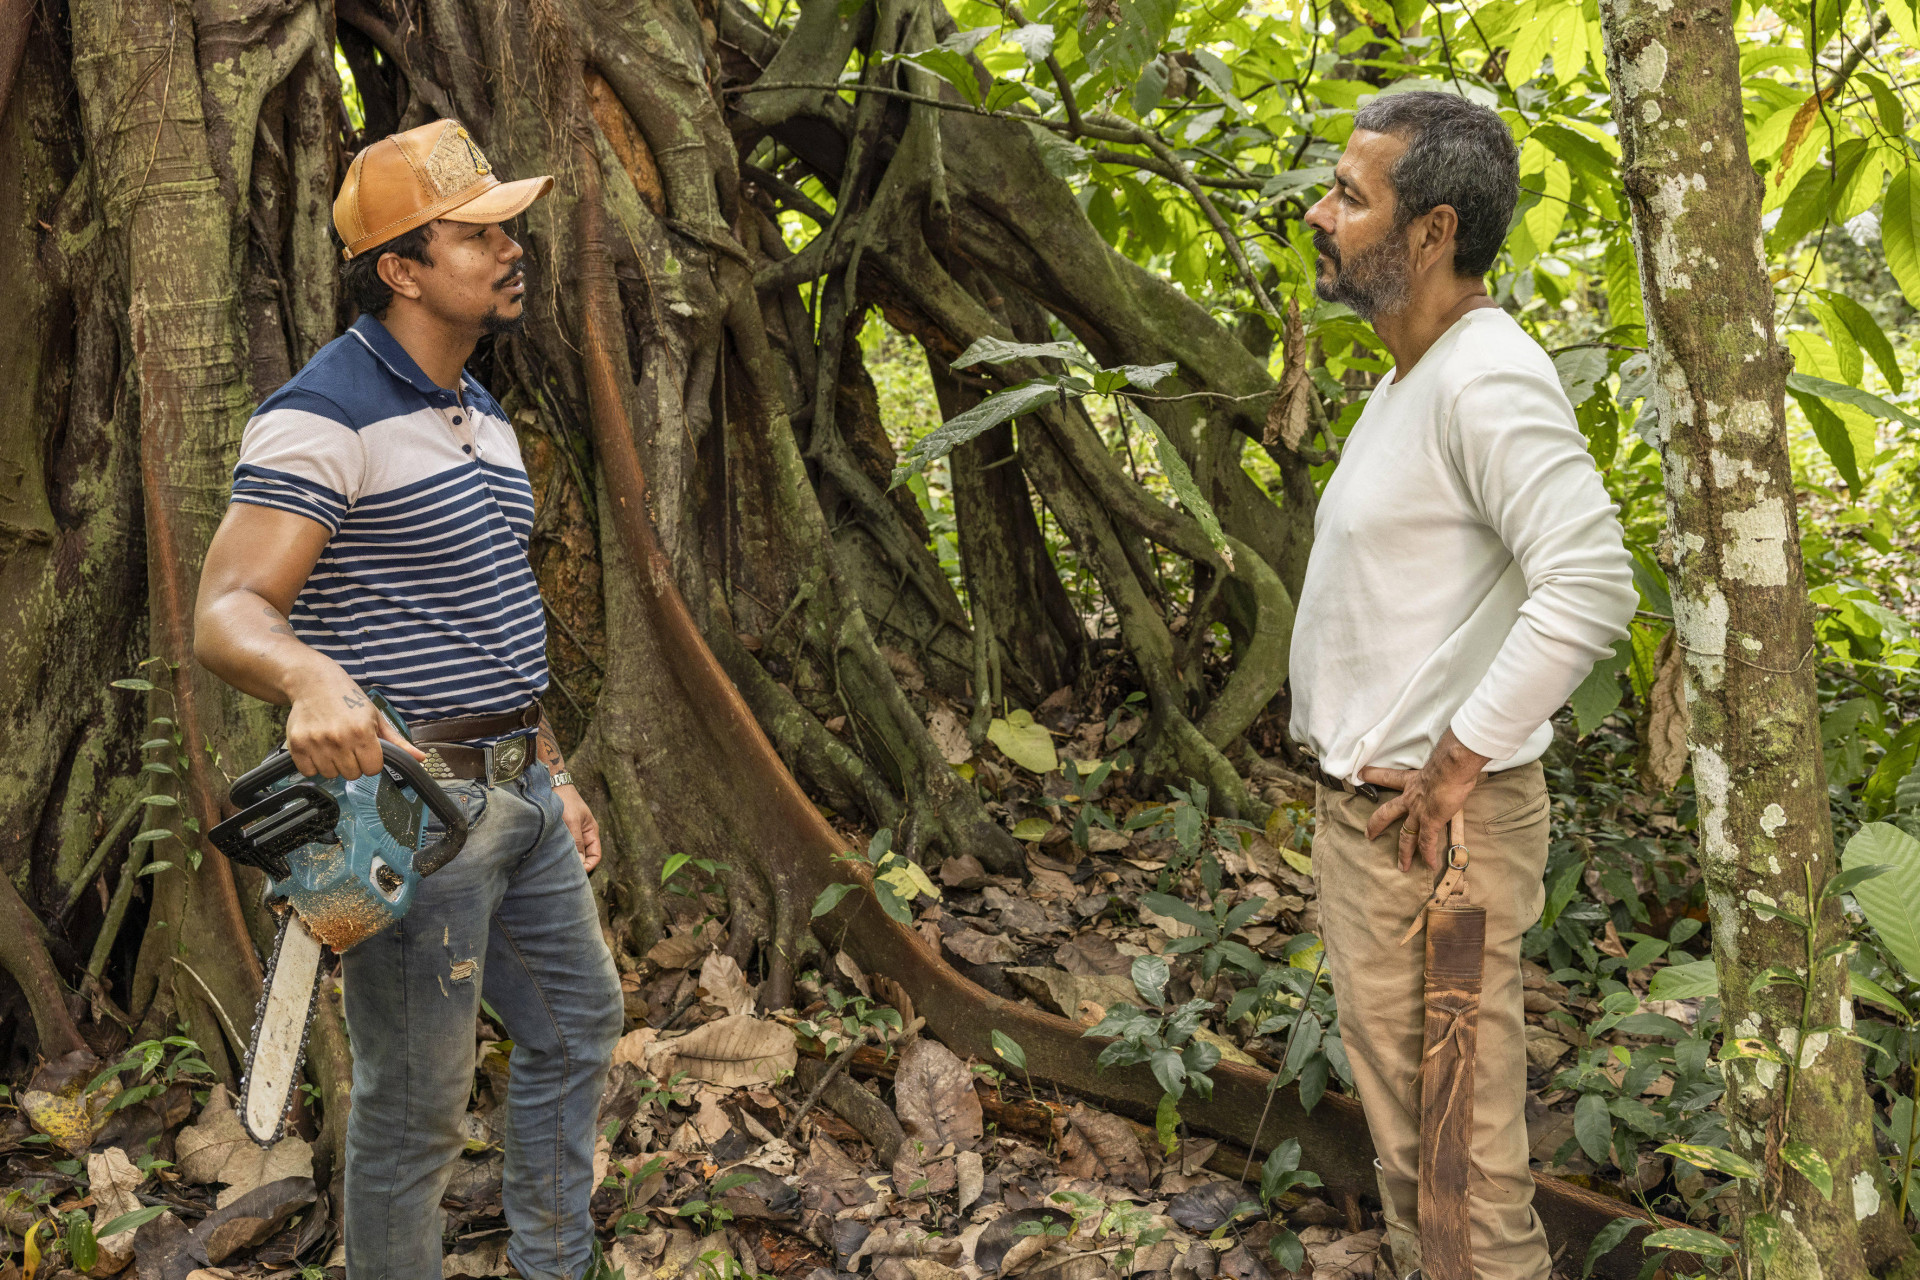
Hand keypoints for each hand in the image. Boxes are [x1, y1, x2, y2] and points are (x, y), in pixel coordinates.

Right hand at [284, 666, 426, 779]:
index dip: (372, 761)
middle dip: (353, 763)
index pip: (373, 769)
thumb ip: (397, 741)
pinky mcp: (297, 744)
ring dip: (334, 765)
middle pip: (352, 774)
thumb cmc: (348, 698)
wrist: (313, 681)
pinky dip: (314, 765)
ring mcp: (316, 742)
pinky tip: (318, 749)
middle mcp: (339, 739)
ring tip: (333, 745)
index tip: (366, 750)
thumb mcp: (376, 716)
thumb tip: (421, 758)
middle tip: (349, 746)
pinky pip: (309, 771)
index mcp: (362, 732)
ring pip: (331, 775)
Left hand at [557, 785, 601, 872]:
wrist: (553, 786)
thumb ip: (577, 841)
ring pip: (574, 852)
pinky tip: (552, 855)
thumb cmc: (566, 801)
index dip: (589, 865)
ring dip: (569, 859)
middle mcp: (583, 835)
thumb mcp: (572, 821)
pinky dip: (561, 852)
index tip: (578, 872)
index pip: (596, 855)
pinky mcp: (562, 832)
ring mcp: (573, 833)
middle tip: (565, 872)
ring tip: (558, 865)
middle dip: (578, 865)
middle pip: (585, 856)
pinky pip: (565, 847)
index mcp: (591, 832)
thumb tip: (581, 863)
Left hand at [1360, 729, 1490, 872]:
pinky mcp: (1430, 822)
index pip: (1388, 777)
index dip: (1374, 775)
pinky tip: (1430, 866)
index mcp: (1411, 782)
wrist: (1452, 768)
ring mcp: (1419, 812)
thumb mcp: (1440, 764)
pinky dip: (1429, 855)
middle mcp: (1411, 799)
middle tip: (1368, 835)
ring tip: (1401, 867)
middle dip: (1376, 825)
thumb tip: (1453, 762)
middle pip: (1387, 813)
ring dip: (1404, 853)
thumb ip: (1441, 768)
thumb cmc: (1449, 761)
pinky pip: (1427, 843)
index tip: (1360, 774)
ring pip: (1406, 836)